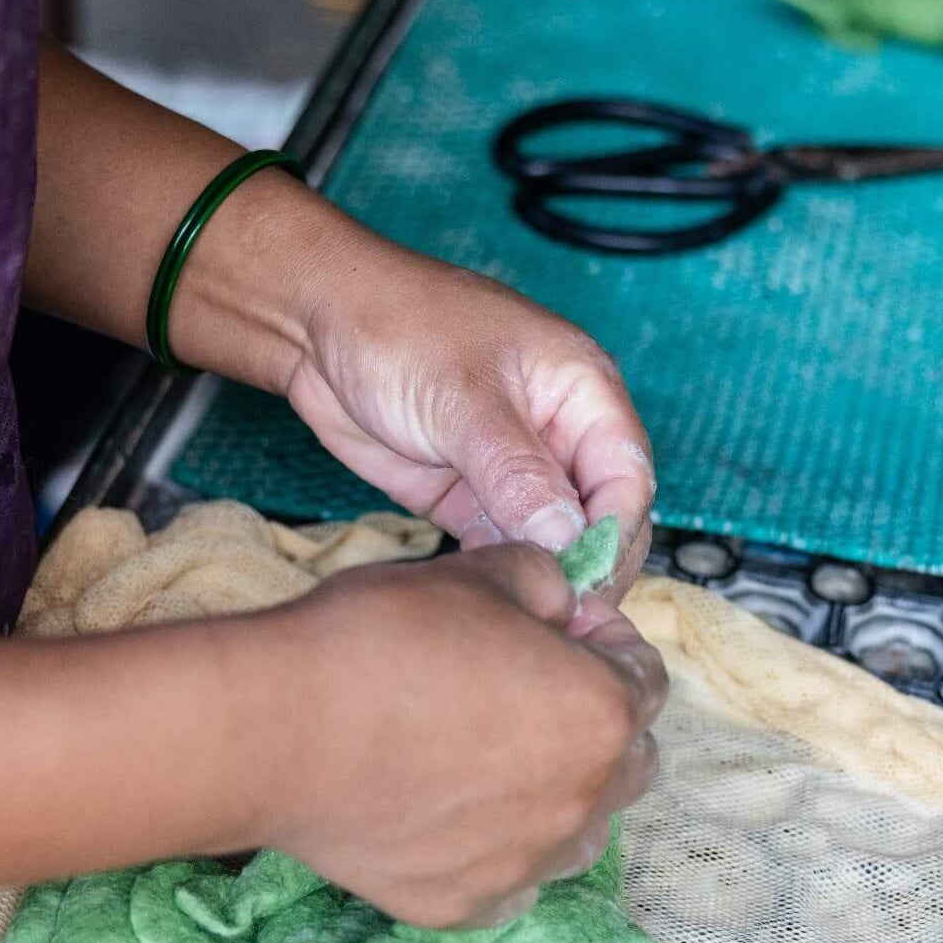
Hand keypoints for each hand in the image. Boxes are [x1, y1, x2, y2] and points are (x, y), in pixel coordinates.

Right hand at [236, 543, 665, 928]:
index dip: (601, 643)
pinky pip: (514, 881)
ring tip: (490, 759)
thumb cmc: (379, 639)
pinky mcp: (467, 906)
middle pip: (627, 762)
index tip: (554, 631)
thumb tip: (563, 603)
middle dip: (592, 721)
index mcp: (602, 714)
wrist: (275, 730)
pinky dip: (499, 849)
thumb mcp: (479, 572)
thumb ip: (547, 582)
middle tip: (522, 692)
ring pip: (579, 831)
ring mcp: (526, 864)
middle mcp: (583, 801)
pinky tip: (453, 813)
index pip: (645, 678)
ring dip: (557, 795)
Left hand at [284, 246, 656, 595]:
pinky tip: (489, 599)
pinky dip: (501, 571)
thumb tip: (568, 539)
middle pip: (599, 517)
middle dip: (586, 565)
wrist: (315, 325)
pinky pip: (500, 544)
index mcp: (583, 392)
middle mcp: (558, 434)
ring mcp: (512, 469)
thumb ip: (518, 472)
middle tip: (558, 615)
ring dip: (543, 576)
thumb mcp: (464, 399)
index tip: (587, 580)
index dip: (615, 532)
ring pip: (551, 539)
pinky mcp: (468, 495)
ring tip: (525, 617)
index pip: (626, 476)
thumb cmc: (399, 326)